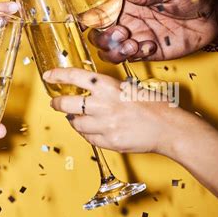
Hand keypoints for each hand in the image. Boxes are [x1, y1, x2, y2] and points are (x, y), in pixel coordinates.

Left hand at [43, 67, 172, 153]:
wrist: (168, 127)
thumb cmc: (153, 105)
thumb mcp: (127, 87)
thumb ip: (106, 89)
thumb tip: (88, 90)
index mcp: (107, 85)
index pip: (74, 76)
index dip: (58, 75)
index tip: (48, 75)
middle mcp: (102, 103)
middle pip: (66, 103)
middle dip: (57, 103)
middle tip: (55, 102)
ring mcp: (104, 124)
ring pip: (75, 123)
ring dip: (73, 119)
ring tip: (76, 117)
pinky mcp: (108, 141)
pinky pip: (88, 137)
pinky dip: (86, 133)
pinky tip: (91, 129)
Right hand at [88, 0, 217, 61]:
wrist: (214, 17)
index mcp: (127, 0)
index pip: (99, 8)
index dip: (88, 16)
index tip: (86, 21)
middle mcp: (127, 19)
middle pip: (98, 34)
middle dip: (103, 37)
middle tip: (122, 33)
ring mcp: (136, 36)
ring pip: (109, 51)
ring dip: (115, 51)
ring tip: (134, 44)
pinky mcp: (148, 52)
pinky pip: (131, 59)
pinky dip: (136, 55)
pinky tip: (151, 46)